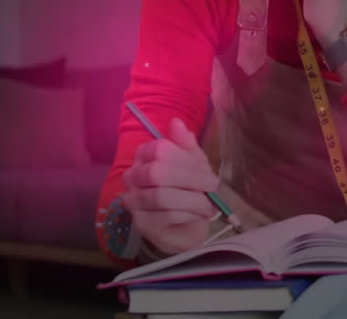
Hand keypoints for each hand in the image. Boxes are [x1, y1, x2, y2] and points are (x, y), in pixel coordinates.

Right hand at [122, 117, 218, 255]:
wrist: (189, 224)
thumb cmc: (190, 188)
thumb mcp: (194, 163)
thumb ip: (186, 144)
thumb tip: (176, 122)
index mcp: (145, 155)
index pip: (159, 149)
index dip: (185, 159)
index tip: (207, 169)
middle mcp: (133, 177)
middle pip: (156, 172)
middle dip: (190, 179)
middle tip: (213, 185)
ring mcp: (134, 201)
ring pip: (160, 196)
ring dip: (192, 199)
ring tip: (210, 204)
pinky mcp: (141, 224)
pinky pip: (165, 216)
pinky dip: (189, 214)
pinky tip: (200, 214)